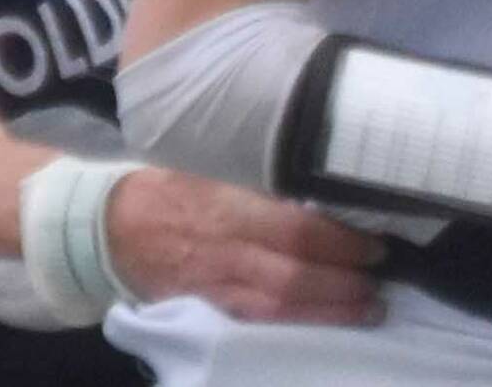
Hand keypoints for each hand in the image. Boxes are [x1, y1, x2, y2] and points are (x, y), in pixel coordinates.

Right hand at [107, 167, 384, 324]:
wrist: (108, 227)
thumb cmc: (168, 187)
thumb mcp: (211, 167)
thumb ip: (259, 180)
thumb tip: (317, 182)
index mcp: (227, 207)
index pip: (294, 229)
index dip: (339, 241)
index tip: (374, 241)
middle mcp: (225, 251)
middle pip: (293, 275)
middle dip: (343, 283)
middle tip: (383, 278)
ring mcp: (215, 287)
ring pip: (279, 307)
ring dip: (329, 311)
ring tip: (369, 308)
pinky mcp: (207, 309)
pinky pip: (256, 322)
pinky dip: (294, 325)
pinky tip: (324, 323)